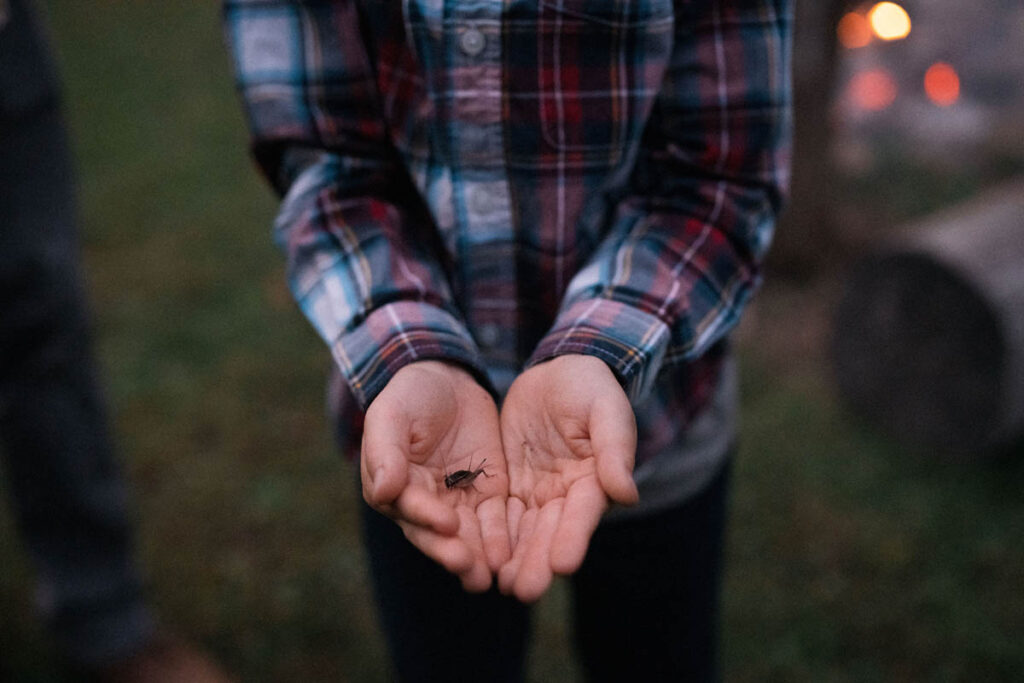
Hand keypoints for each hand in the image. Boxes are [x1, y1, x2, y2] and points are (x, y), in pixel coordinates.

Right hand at [361, 361, 509, 590]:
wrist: (446, 380)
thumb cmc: (408, 396)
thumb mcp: (391, 415)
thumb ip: (386, 452)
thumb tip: (383, 490)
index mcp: (393, 488)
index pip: (410, 508)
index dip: (428, 517)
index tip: (448, 525)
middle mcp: (424, 504)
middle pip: (437, 534)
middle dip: (453, 551)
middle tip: (470, 568)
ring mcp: (456, 502)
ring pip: (468, 536)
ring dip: (478, 556)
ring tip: (492, 574)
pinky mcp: (486, 494)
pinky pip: (495, 520)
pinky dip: (503, 538)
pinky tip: (513, 555)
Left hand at [498, 355, 638, 601]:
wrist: (559, 371)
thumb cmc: (591, 388)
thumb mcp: (606, 410)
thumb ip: (614, 449)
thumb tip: (626, 494)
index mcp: (595, 479)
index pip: (583, 513)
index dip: (573, 537)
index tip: (563, 565)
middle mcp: (567, 495)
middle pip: (551, 532)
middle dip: (537, 562)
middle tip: (523, 591)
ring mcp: (539, 492)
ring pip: (524, 532)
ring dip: (514, 560)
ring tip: (502, 587)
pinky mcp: (512, 485)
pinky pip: (501, 515)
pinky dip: (492, 538)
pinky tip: (479, 560)